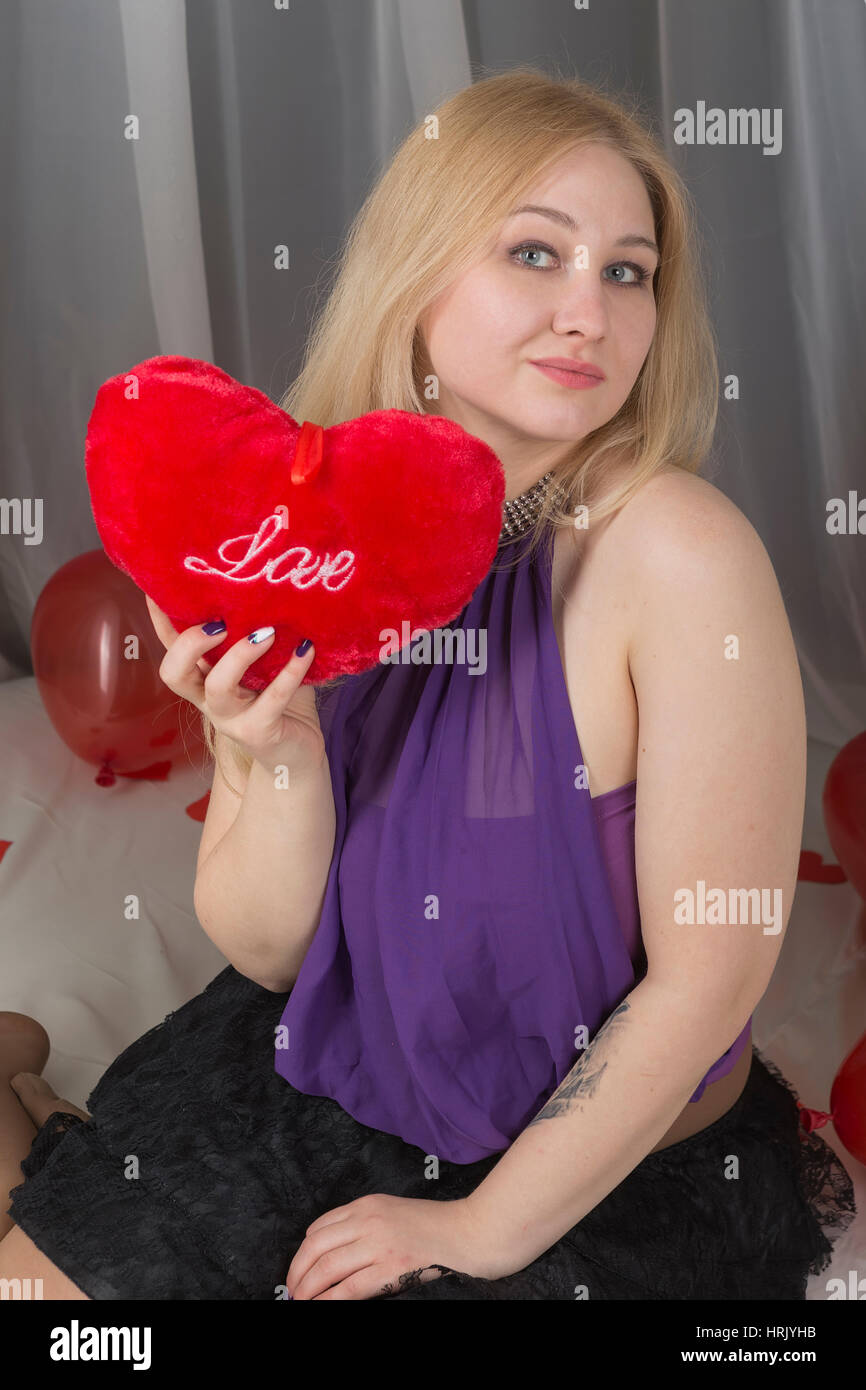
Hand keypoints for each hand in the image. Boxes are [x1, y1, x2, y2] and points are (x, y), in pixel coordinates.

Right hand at [143, 594, 323, 777]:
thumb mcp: (262, 664)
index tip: (155, 587)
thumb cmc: (279, 701)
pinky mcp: (259, 732)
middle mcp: (207, 700)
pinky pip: (273, 699)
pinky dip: (291, 672)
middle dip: (189, 644)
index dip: (160, 620)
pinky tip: (306, 650)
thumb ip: (253, 635)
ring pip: (218, 687)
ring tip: (267, 633)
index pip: (171, 647)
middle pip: (174, 673)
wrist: (298, 754)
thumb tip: (264, 589)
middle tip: (219, 623)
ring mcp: (230, 719)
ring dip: (239, 654)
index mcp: (201, 680)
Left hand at [284, 1193, 521, 1300]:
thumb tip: (336, 1255)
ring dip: (307, 1289)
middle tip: (292, 1290)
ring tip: (301, 1301)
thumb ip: (366, 1225)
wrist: (468, 1232)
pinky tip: (320, 1308)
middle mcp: (367, 1220)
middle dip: (297, 1272)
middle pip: (315, 1247)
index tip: (299, 1269)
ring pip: (326, 1268)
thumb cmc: (435, 1226)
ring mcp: (378, 1244)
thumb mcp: (393, 1213)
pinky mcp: (390, 1268)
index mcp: (367, 1204)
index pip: (320, 1227)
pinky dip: (328, 1301)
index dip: (303, 1252)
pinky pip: (348, 1289)